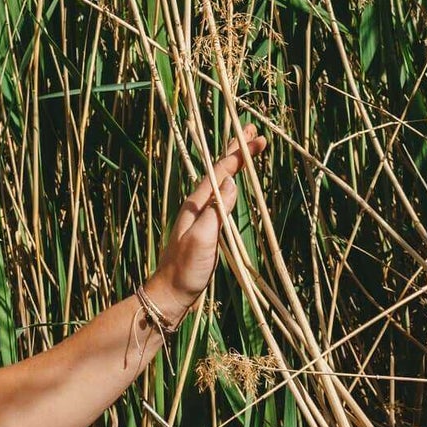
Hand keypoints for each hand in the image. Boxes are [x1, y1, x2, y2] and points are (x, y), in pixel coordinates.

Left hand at [141, 129, 263, 326]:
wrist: (170, 295)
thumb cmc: (185, 270)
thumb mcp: (202, 239)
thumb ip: (216, 211)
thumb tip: (232, 182)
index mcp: (196, 205)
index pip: (220, 172)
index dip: (237, 154)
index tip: (256, 138)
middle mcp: (197, 206)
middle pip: (218, 171)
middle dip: (234, 151)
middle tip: (251, 132)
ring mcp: (201, 217)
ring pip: (220, 182)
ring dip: (233, 165)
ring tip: (245, 150)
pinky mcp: (205, 230)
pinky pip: (221, 197)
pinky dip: (231, 184)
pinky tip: (233, 186)